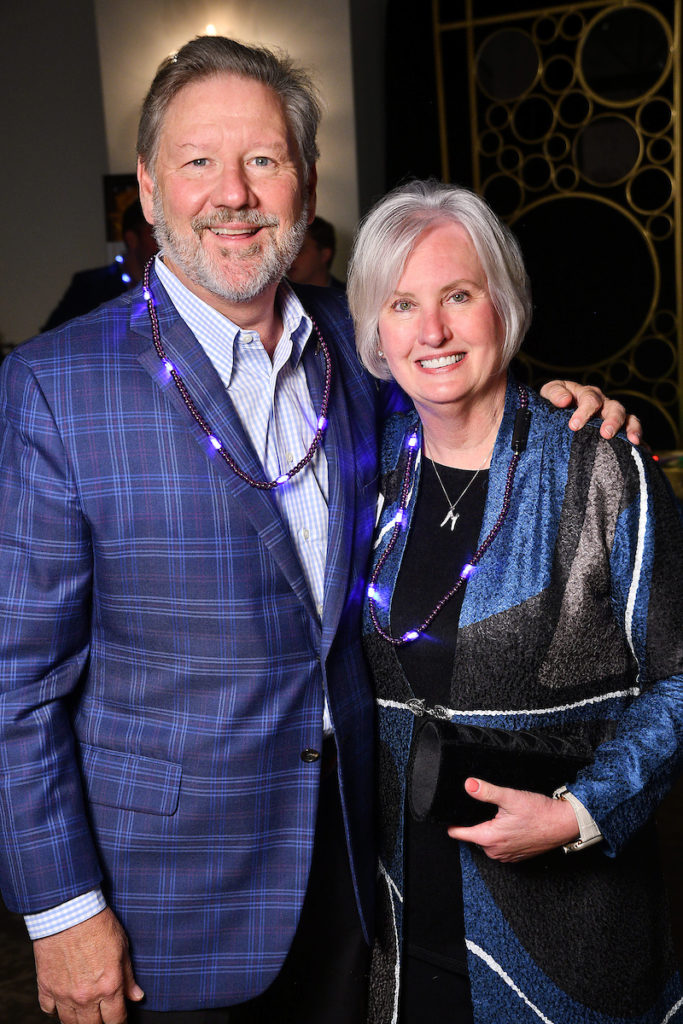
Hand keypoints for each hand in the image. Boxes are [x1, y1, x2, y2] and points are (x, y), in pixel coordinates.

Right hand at [33, 907, 143, 1023]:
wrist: (68, 911)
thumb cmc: (97, 924)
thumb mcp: (122, 947)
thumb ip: (129, 976)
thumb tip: (137, 996)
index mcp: (109, 986)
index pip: (116, 1020)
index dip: (120, 1023)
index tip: (120, 1020)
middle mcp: (86, 996)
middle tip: (103, 1016)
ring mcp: (63, 994)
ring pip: (70, 1023)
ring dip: (78, 1020)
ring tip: (85, 1014)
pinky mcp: (46, 987)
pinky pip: (48, 1010)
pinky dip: (55, 1009)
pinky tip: (63, 1001)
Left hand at [446, 778, 578, 861]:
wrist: (563, 824)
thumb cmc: (539, 812)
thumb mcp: (511, 797)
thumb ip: (487, 791)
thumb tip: (468, 784)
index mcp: (490, 838)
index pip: (459, 834)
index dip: (452, 823)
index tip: (449, 814)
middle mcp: (496, 851)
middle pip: (473, 836)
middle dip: (474, 823)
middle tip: (482, 808)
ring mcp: (506, 856)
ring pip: (486, 841)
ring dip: (488, 830)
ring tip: (498, 815)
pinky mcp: (516, 856)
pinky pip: (500, 846)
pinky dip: (500, 836)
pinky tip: (509, 824)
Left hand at [540, 379, 642, 444]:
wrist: (556, 413)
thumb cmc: (553, 403)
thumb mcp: (549, 393)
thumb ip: (554, 394)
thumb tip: (565, 401)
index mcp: (587, 394)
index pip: (590, 399)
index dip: (584, 412)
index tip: (574, 426)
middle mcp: (604, 404)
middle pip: (615, 408)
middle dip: (612, 420)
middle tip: (606, 434)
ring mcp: (613, 417)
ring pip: (629, 419)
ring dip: (632, 429)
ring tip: (633, 441)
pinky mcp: (619, 431)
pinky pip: (633, 434)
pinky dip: (640, 442)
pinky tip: (644, 451)